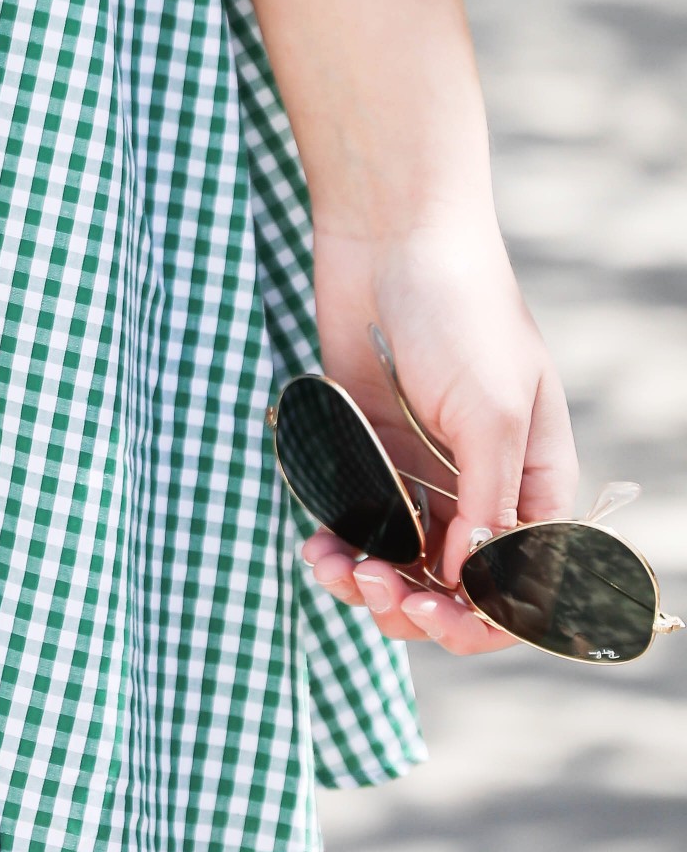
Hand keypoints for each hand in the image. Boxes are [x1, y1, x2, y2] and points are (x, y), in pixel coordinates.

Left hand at [303, 217, 576, 655]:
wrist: (388, 234)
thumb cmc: (459, 310)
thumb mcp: (492, 410)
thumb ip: (490, 501)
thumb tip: (471, 582)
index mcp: (535, 483)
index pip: (525, 583)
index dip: (486, 618)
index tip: (438, 615)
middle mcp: (482, 487)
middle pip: (457, 589)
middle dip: (418, 606)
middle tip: (376, 589)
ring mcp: (422, 473)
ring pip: (401, 566)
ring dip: (369, 584)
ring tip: (334, 565)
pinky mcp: (368, 453)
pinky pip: (357, 523)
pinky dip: (338, 545)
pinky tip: (315, 545)